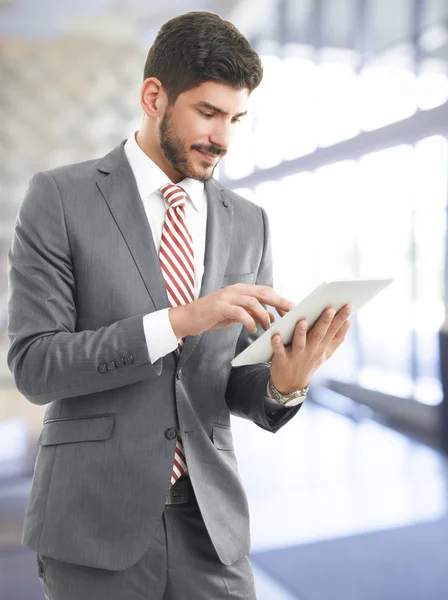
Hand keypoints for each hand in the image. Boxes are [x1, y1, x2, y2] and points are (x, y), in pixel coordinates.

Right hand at [168, 284, 294, 337]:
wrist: (188, 318)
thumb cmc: (212, 316)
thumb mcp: (235, 314)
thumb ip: (252, 313)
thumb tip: (271, 316)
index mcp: (240, 290)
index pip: (265, 291)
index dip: (279, 299)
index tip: (292, 309)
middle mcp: (235, 290)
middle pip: (263, 293)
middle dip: (279, 302)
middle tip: (290, 313)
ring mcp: (227, 297)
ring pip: (253, 302)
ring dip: (264, 315)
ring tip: (268, 327)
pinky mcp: (219, 307)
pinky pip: (239, 312)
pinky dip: (249, 320)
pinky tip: (253, 329)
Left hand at [269, 304, 351, 393]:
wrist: (291, 385)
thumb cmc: (309, 363)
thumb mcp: (326, 353)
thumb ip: (337, 338)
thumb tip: (348, 323)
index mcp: (321, 347)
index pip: (333, 331)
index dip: (340, 319)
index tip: (348, 306)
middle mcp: (310, 351)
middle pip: (318, 335)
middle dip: (324, 322)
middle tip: (330, 309)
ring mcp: (296, 356)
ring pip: (299, 343)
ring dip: (300, 332)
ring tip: (302, 321)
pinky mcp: (282, 360)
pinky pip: (279, 351)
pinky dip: (277, 344)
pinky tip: (276, 336)